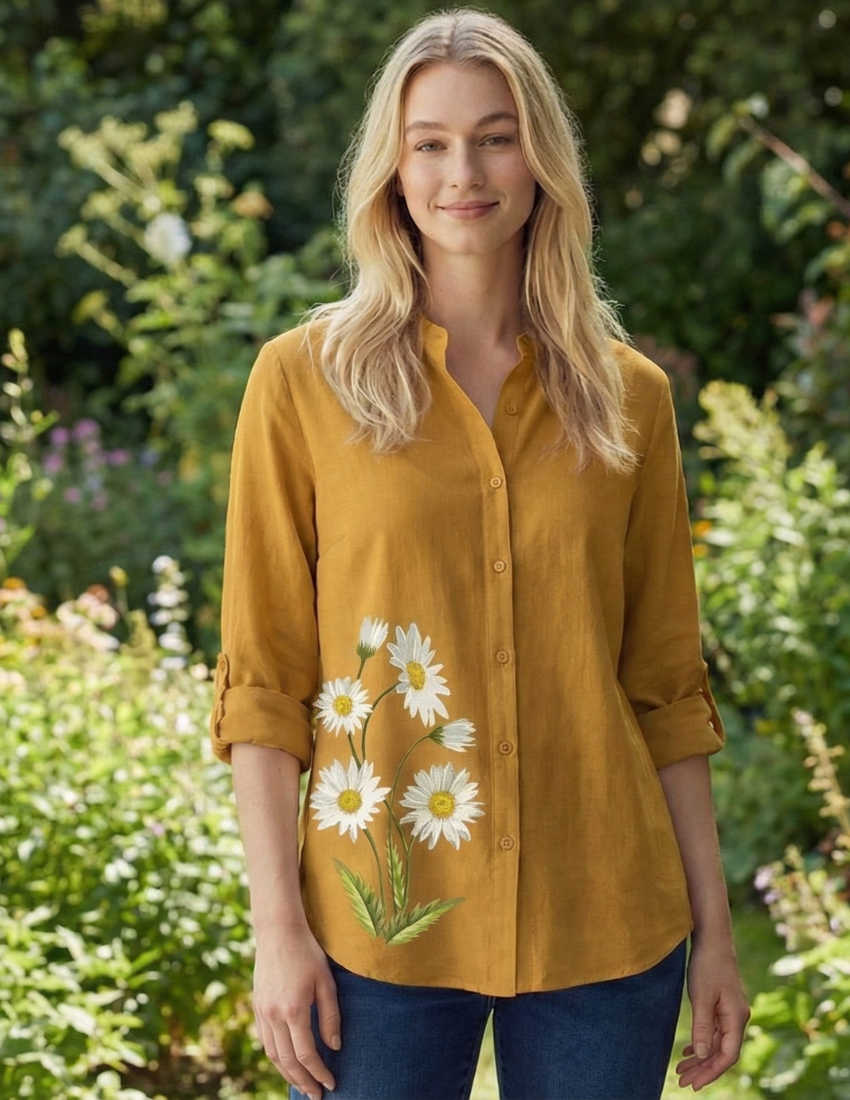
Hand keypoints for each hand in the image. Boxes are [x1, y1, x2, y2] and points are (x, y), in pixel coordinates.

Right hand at [252, 924, 340, 1099]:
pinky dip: (275, 1056)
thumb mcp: (326, 981)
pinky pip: (265, 1040)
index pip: (307, 1054)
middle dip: (303, 1081)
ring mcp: (262, 1011)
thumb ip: (330, 1016)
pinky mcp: (257, 1006)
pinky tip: (286, 1062)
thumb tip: (334, 1046)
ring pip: (273, 1054)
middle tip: (316, 1095)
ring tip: (302, 1085)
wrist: (278, 931)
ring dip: (287, 1073)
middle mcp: (274, 1015)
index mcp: (293, 1009)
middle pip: (288, 1060)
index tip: (331, 1083)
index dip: (319, 1072)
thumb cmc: (308, 952)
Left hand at [675, 935, 749, 1091]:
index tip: (693, 1084)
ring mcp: (731, 1012)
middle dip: (704, 1069)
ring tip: (681, 1070)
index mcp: (736, 1017)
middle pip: (723, 1053)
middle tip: (682, 1082)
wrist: (713, 938)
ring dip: (701, 1058)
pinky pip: (715, 1032)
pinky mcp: (723, 1005)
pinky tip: (689, 1052)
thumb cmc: (707, 964)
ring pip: (718, 1043)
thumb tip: (702, 1055)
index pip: (727, 1055)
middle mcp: (737, 1018)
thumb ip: (702, 1026)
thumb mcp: (701, 996)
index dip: (711, 1071)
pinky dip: (702, 1043)